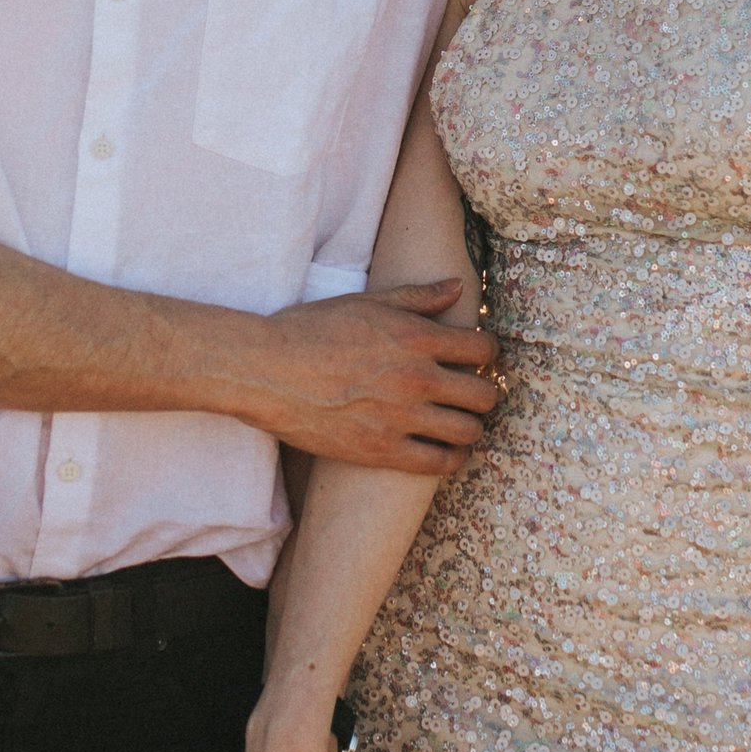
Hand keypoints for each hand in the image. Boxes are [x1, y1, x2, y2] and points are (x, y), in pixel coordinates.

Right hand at [233, 282, 499, 471]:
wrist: (266, 371)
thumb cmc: (311, 330)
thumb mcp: (366, 302)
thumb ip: (418, 297)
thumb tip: (456, 287)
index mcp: (416, 337)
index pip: (483, 350)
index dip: (485, 354)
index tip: (474, 359)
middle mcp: (417, 378)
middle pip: (484, 396)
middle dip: (482, 394)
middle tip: (469, 394)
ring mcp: (401, 418)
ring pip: (468, 432)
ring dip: (469, 428)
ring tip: (458, 424)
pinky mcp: (382, 451)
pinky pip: (439, 464)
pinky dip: (451, 459)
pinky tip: (445, 451)